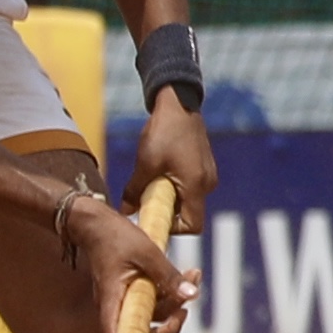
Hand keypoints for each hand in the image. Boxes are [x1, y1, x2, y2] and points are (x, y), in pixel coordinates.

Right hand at [60, 177, 188, 321]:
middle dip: (172, 321)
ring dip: (176, 300)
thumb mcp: (147, 253)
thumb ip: (168, 276)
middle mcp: (116, 308)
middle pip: (145, 332)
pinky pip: (154, 301)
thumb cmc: (116, 237)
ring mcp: (124, 302)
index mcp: (113, 302)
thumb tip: (191, 296)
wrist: (96, 223)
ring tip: (193, 275)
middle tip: (187, 303)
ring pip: (154, 315)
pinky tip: (185, 275)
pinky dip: (170, 292)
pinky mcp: (132, 293)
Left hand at [134, 85, 217, 234]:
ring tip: (153, 179)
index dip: (172, 228)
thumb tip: (125, 211)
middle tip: (147, 197)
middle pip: (189, 214)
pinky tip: (162, 170)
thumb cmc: (164, 132)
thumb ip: (135, 191)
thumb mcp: (145, 164)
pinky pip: (190, 187)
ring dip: (170, 197)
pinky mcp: (204, 167)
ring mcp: (208, 175)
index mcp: (196, 186)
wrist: (179, 104)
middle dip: (167, 211)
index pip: (192, 226)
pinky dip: (175, 186)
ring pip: (189, 199)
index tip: (153, 216)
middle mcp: (207, 184)